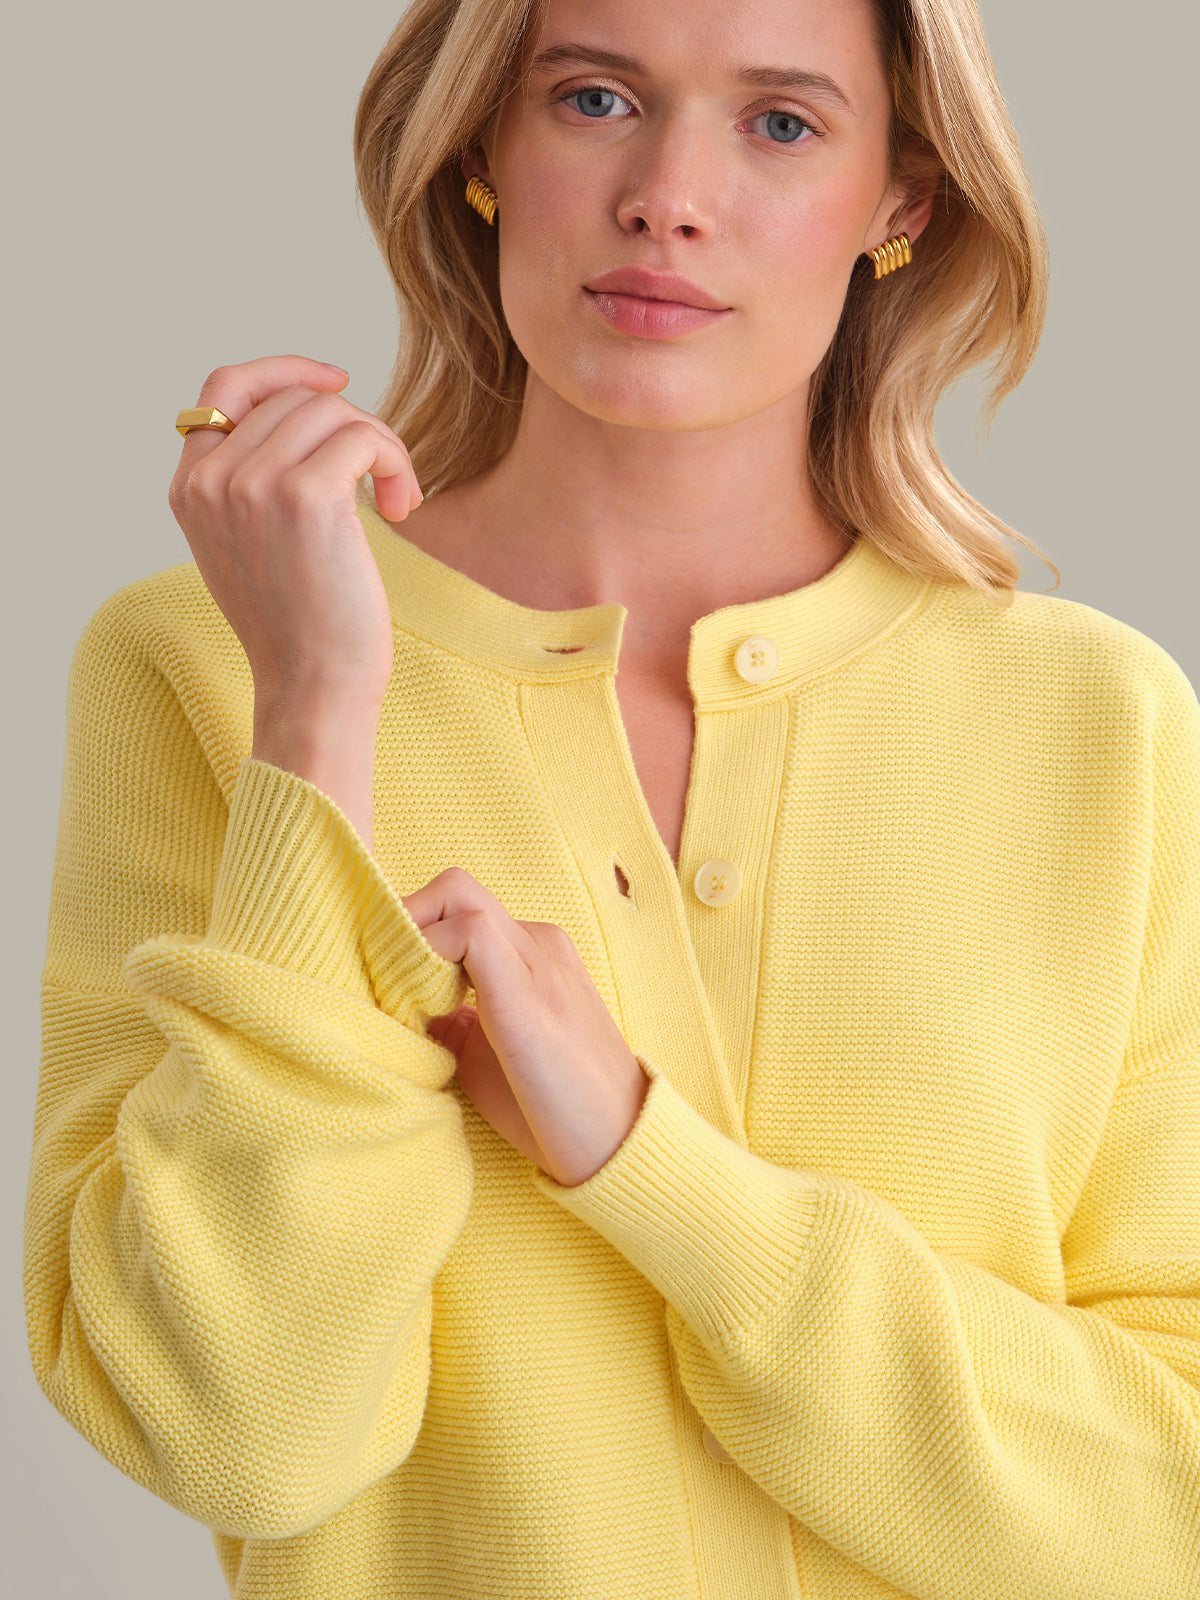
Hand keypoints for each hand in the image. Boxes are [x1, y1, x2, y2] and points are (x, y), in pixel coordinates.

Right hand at [168, 354, 421, 704]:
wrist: (313, 686)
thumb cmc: (299, 627)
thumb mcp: (250, 547)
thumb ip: (250, 484)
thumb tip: (306, 418)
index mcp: (190, 488)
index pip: (224, 388)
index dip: (284, 371)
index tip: (338, 383)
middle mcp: (212, 480)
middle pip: (295, 398)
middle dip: (353, 429)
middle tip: (385, 482)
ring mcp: (254, 483)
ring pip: (334, 411)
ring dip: (382, 446)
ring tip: (398, 500)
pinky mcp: (305, 495)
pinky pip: (364, 438)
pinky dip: (396, 463)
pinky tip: (403, 508)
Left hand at [407, 869, 650, 1187]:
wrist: (619, 1142)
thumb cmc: (556, 1107)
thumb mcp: (488, 1057)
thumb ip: (452, 1023)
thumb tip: (400, 1010)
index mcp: (532, 955)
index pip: (457, 910)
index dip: (409, 933)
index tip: (380, 977)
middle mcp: (536, 942)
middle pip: (454, 888)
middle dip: (403, 918)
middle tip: (378, 972)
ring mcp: (536, 960)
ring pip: (457, 897)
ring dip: (409, 934)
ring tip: (392, 992)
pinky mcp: (527, 989)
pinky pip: (467, 933)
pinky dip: (426, 953)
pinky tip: (415, 1005)